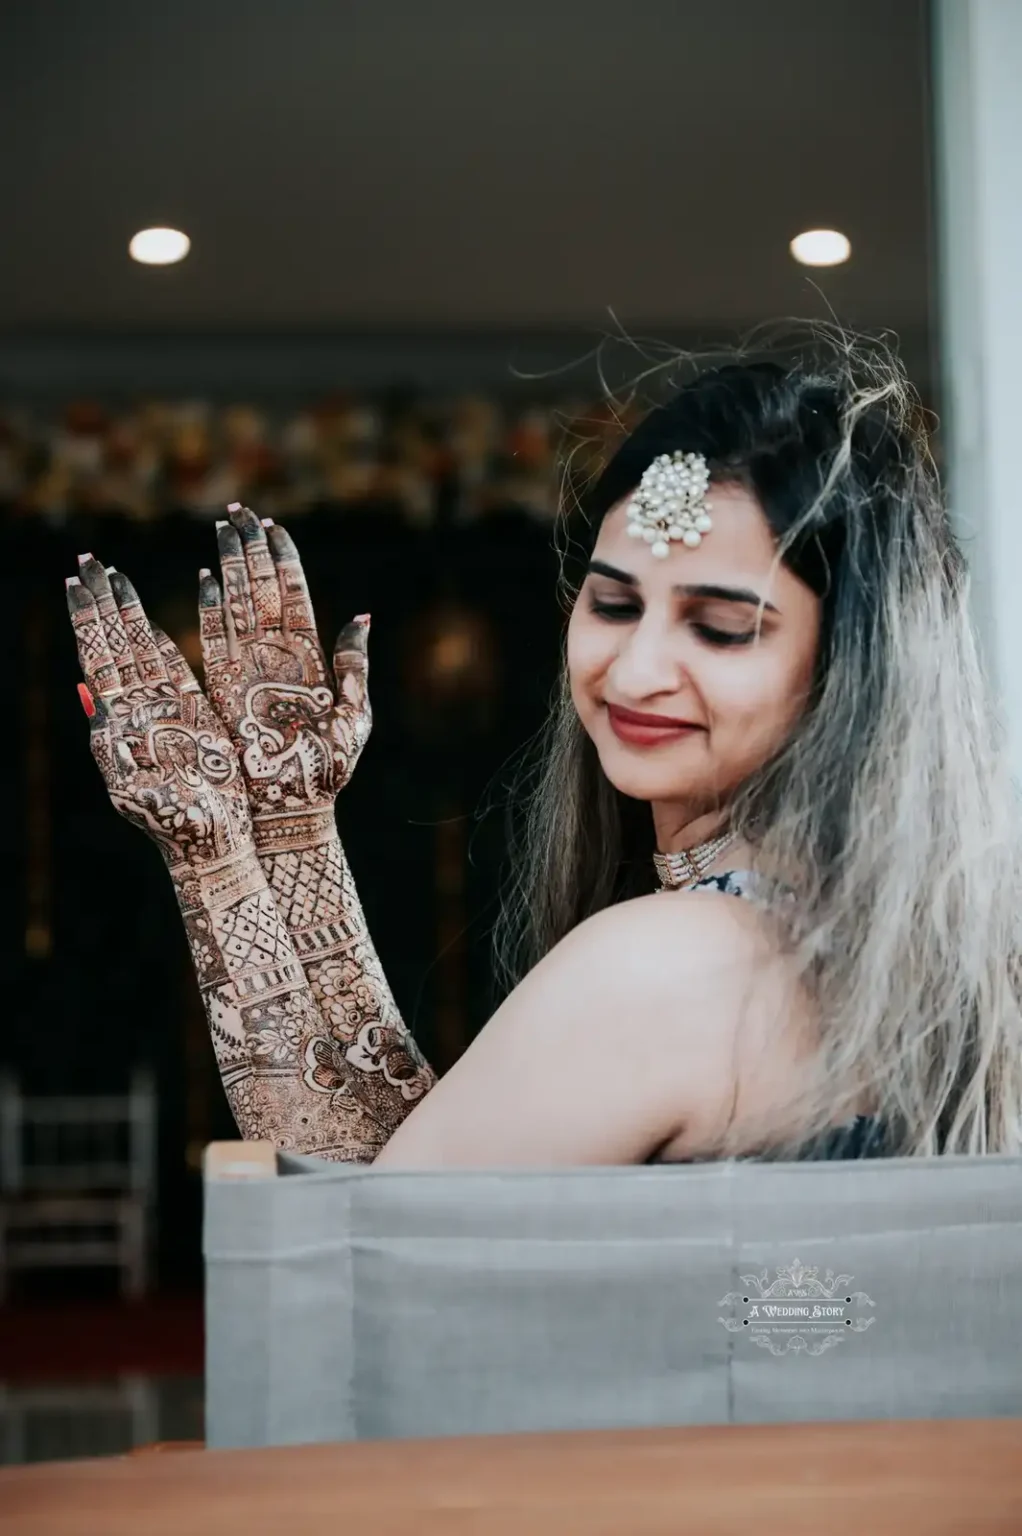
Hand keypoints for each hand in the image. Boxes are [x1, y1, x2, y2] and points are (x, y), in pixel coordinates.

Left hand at [67, 557, 251, 867]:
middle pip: (112, 644)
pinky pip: (170, 670)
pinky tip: (146, 618)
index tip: (79, 581)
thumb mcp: (137, 786)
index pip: (99, 657)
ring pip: (137, 651)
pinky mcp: (190, 716)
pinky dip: (158, 641)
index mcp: (118, 722)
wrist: (215, 846)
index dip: (90, 619)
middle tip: (87, 560)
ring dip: (123, 612)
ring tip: (109, 574)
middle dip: (100, 601)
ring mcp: (161, 711)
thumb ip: (115, 742)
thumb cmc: (179, 824)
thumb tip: (88, 694)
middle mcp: (135, 711)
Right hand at [198, 505, 370, 820]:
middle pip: (262, 588)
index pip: (295, 593)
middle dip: (251, 547)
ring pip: (240, 604)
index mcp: (310, 656)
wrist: (293, 809)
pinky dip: (212, 610)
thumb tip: (362, 617)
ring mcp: (249, 668)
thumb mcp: (354, 717)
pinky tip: (207, 578)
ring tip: (224, 526)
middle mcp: (277, 655)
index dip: (284, 558)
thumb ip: (354, 667)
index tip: (274, 523)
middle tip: (238, 509)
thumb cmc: (328, 770)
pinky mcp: (225, 688)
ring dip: (232, 564)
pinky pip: (215, 641)